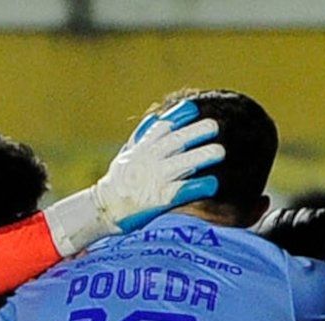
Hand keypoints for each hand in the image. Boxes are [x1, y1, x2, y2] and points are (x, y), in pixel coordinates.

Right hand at [42, 100, 224, 254]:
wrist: (104, 208)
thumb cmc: (119, 181)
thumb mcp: (127, 154)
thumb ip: (143, 137)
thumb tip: (156, 118)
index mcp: (142, 148)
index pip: (162, 126)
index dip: (178, 115)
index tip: (193, 108)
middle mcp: (149, 160)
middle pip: (176, 141)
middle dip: (196, 132)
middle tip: (214, 125)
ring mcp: (155, 179)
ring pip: (183, 163)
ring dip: (203, 156)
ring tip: (220, 151)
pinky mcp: (160, 199)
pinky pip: (183, 191)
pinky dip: (199, 186)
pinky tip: (213, 184)